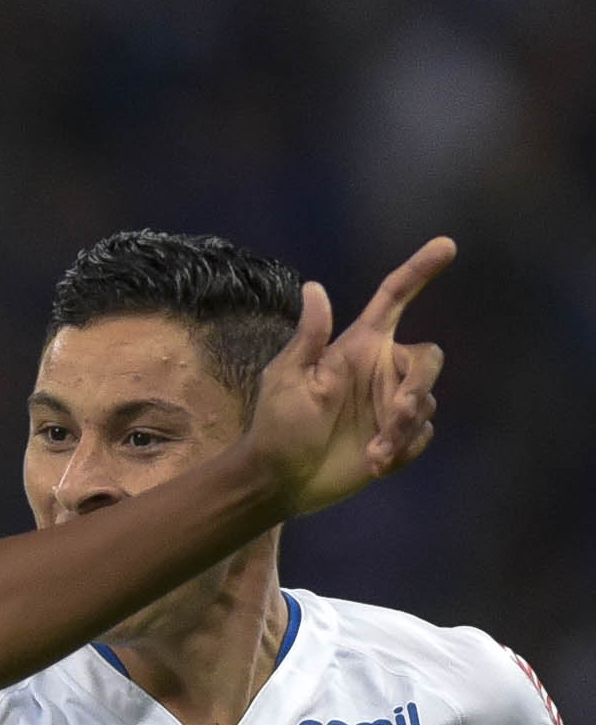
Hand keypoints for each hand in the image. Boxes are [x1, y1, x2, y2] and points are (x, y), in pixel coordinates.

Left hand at [248, 237, 451, 518]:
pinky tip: (376, 462)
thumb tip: (313, 287)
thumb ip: (310, 337)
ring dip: (402, 430)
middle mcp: (381, 370)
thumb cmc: (278, 425)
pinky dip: (404, 448)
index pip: (393, 301)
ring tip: (371, 453)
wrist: (280, 479)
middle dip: (417, 388)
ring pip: (426, 402)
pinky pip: (424, 433)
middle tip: (397, 415)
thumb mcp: (287, 378)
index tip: (446, 245)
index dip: (418, 271)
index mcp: (358, 348)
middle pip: (429, 359)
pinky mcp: (398, 437)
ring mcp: (391, 404)